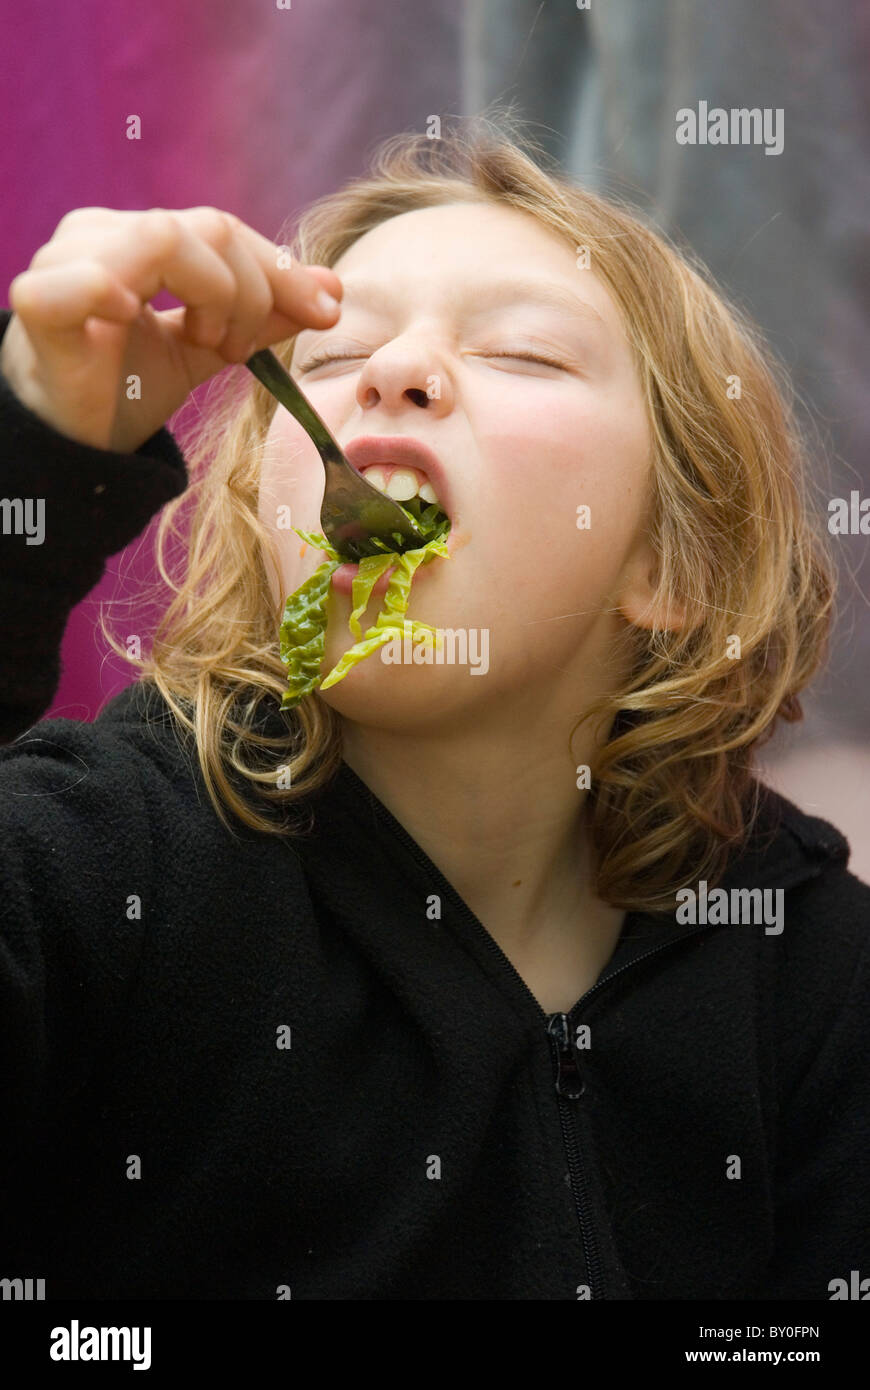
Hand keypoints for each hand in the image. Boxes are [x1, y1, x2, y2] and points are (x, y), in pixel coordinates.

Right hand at [0, 205, 341, 452]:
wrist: (70, 443)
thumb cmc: (128, 388)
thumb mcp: (209, 348)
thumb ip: (265, 317)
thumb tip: (333, 291)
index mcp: (137, 236)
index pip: (222, 229)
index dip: (281, 269)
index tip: (326, 313)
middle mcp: (100, 234)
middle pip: (205, 228)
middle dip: (253, 292)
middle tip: (242, 351)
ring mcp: (65, 261)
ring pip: (163, 238)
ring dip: (210, 297)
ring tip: (204, 345)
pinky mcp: (39, 304)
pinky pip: (84, 279)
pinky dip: (115, 291)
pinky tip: (132, 319)